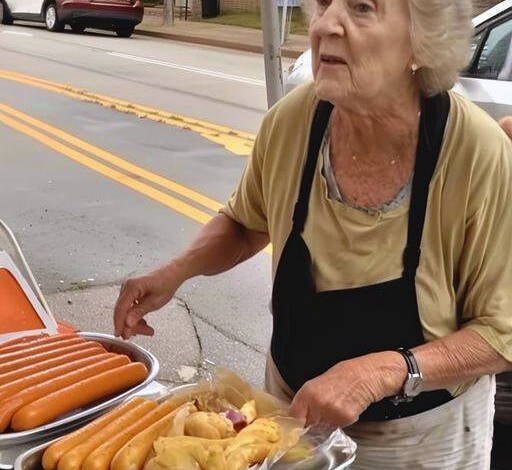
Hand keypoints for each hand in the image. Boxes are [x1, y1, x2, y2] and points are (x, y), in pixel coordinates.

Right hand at [113, 264, 183, 338]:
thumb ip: (139, 312)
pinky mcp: (132, 292)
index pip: (120, 309)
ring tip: (148, 330)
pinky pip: (130, 307)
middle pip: (123, 311)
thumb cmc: (167, 283)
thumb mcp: (155, 301)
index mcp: (131, 286)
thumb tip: (127, 323)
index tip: (120, 335)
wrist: (173, 273)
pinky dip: (136, 316)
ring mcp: (129, 289)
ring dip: (135, 322)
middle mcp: (127, 287)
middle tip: (140, 335)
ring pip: (127, 311)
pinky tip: (144, 323)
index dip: (119, 324)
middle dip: (131, 325)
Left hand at [289, 352, 405, 426]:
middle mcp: (317, 403)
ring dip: (327, 422)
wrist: (363, 375)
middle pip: (308, 425)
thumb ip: (306, 400)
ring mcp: (331, 412)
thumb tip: (298, 416)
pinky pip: (337, 427)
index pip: (294, 416)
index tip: (296, 426)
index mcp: (307, 392)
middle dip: (313, 422)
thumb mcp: (317, 384)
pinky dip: (340, 421)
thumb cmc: (342, 376)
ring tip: (335, 406)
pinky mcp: (344, 419)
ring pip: (323, 428)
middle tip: (322, 411)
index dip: (295, 422)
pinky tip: (344, 408)